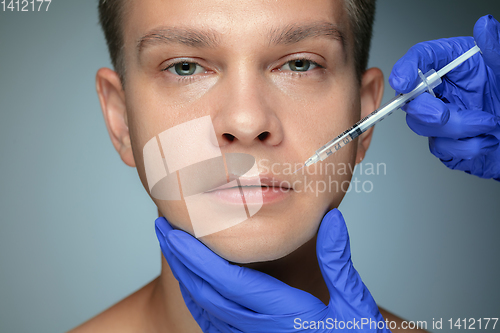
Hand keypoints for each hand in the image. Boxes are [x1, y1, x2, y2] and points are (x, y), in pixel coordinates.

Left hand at [155, 209, 389, 331]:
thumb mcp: (354, 304)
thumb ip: (338, 261)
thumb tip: (331, 218)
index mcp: (282, 314)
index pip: (228, 281)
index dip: (198, 255)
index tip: (175, 230)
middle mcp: (258, 330)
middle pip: (206, 292)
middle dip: (181, 259)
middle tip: (161, 227)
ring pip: (205, 308)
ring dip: (184, 276)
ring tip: (171, 246)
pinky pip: (212, 323)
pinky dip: (196, 298)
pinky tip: (191, 282)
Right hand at [389, 15, 499, 179]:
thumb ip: (494, 48)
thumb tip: (485, 25)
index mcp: (453, 64)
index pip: (420, 58)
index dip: (406, 68)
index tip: (404, 81)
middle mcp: (441, 89)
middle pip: (411, 98)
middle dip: (425, 110)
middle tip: (444, 113)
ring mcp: (439, 116)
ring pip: (423, 125)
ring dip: (458, 129)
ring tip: (489, 124)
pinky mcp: (444, 141)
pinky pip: (441, 147)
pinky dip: (465, 147)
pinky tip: (485, 140)